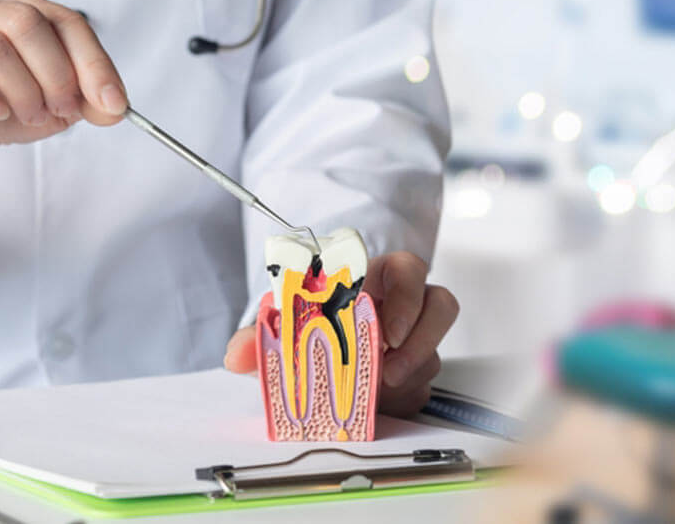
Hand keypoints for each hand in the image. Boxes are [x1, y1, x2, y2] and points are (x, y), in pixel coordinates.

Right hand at [0, 0, 127, 214]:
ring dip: (23, 91)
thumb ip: (89, 101)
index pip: (67, 21)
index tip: (112, 102)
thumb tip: (114, 107)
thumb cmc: (2, 105)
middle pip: (27, 24)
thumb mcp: (58, 106)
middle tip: (62, 110)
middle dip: (56, 75)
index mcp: (20, 6)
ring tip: (29, 115)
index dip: (94, 64)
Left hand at [223, 251, 458, 417]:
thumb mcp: (277, 328)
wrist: (309, 360)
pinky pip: (423, 386)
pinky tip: (378, 403)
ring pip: (434, 350)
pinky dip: (402, 397)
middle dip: (421, 338)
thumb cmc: (301, 326)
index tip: (389, 328)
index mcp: (370, 281)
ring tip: (380, 388)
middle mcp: (399, 307)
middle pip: (439, 305)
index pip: (406, 269)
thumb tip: (235, 355)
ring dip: (410, 371)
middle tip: (390, 367)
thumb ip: (256, 338)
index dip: (407, 293)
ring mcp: (411, 341)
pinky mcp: (414, 374)